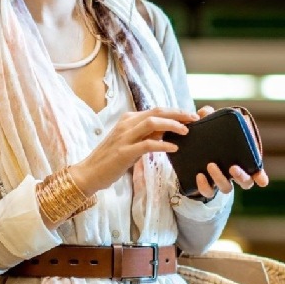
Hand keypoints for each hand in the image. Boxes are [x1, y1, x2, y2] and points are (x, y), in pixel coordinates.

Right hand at [69, 107, 198, 194]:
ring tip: (186, 131)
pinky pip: (147, 144)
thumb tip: (166, 131)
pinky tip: (174, 148)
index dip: (175, 111)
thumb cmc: (111, 159)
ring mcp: (124, 137)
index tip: (190, 115)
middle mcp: (126, 124)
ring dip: (172, 125)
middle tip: (195, 118)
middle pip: (157, 112)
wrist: (89, 172)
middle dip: (178, 114)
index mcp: (128, 119)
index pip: (156, 110)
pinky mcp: (124, 151)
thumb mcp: (130, 143)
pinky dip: (162, 145)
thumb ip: (146, 135)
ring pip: (152, 123)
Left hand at [192, 105, 269, 198]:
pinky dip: (204, 186)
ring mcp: (221, 180)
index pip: (257, 172)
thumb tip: (204, 111)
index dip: (261, 177)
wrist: (196, 151)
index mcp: (243, 160)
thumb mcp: (213, 126)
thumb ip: (210, 116)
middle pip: (245, 182)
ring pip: (226, 188)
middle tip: (232, 167)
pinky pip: (207, 191)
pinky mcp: (207, 185)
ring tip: (210, 165)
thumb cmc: (213, 137)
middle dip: (241, 177)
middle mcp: (235, 174)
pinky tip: (199, 176)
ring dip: (220, 178)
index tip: (262, 181)